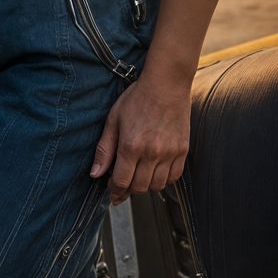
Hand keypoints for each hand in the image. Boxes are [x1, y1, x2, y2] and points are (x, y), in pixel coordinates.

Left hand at [90, 73, 190, 202]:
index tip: (111, 192)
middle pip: (139, 187)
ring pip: (157, 186)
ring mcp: (170, 154)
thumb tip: (95, 174)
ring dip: (146, 186)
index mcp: (131, 146)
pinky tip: (154, 171)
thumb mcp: (113, 120)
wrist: (166, 86)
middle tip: (122, 184)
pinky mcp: (183, 152)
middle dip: (128, 189)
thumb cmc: (136, 99)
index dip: (114, 190)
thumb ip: (104, 149)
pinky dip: (163, 180)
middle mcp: (152, 153)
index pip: (121, 181)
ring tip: (138, 176)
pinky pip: (174, 178)